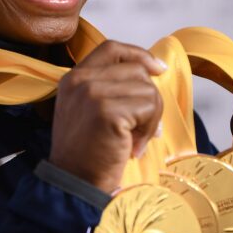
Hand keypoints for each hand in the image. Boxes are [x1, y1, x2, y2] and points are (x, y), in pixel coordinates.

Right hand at [50, 41, 164, 192]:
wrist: (73, 184)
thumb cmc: (86, 153)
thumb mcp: (88, 111)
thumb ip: (108, 88)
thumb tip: (153, 71)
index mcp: (74, 78)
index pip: (112, 48)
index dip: (139, 55)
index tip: (158, 69)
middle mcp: (81, 80)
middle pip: (137, 71)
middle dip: (149, 99)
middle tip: (140, 130)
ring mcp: (92, 93)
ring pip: (147, 89)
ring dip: (150, 118)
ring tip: (133, 141)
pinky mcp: (107, 111)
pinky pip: (149, 108)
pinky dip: (148, 130)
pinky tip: (132, 147)